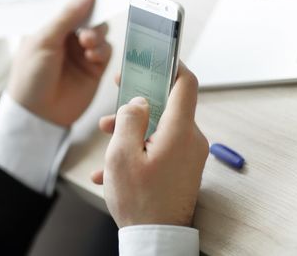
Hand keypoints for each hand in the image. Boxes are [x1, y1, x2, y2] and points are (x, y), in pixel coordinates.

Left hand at [8, 0, 111, 126]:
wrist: (38, 115)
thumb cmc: (30, 76)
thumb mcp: (44, 41)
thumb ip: (68, 16)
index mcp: (51, 25)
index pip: (70, 3)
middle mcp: (68, 36)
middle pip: (90, 16)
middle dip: (92, 18)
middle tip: (86, 28)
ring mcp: (82, 51)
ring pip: (101, 32)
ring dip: (97, 35)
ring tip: (86, 45)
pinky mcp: (95, 68)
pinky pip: (107, 51)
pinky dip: (102, 50)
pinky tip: (92, 57)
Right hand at [91, 63, 208, 227]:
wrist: (157, 241)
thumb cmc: (140, 201)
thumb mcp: (122, 155)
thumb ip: (130, 119)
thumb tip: (139, 103)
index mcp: (179, 131)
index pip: (186, 84)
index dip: (172, 65)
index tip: (156, 58)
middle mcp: (191, 140)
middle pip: (167, 107)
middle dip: (138, 104)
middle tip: (116, 101)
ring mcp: (188, 155)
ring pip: (160, 128)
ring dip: (133, 129)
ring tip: (106, 137)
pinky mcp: (183, 168)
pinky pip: (161, 148)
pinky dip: (139, 150)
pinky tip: (113, 167)